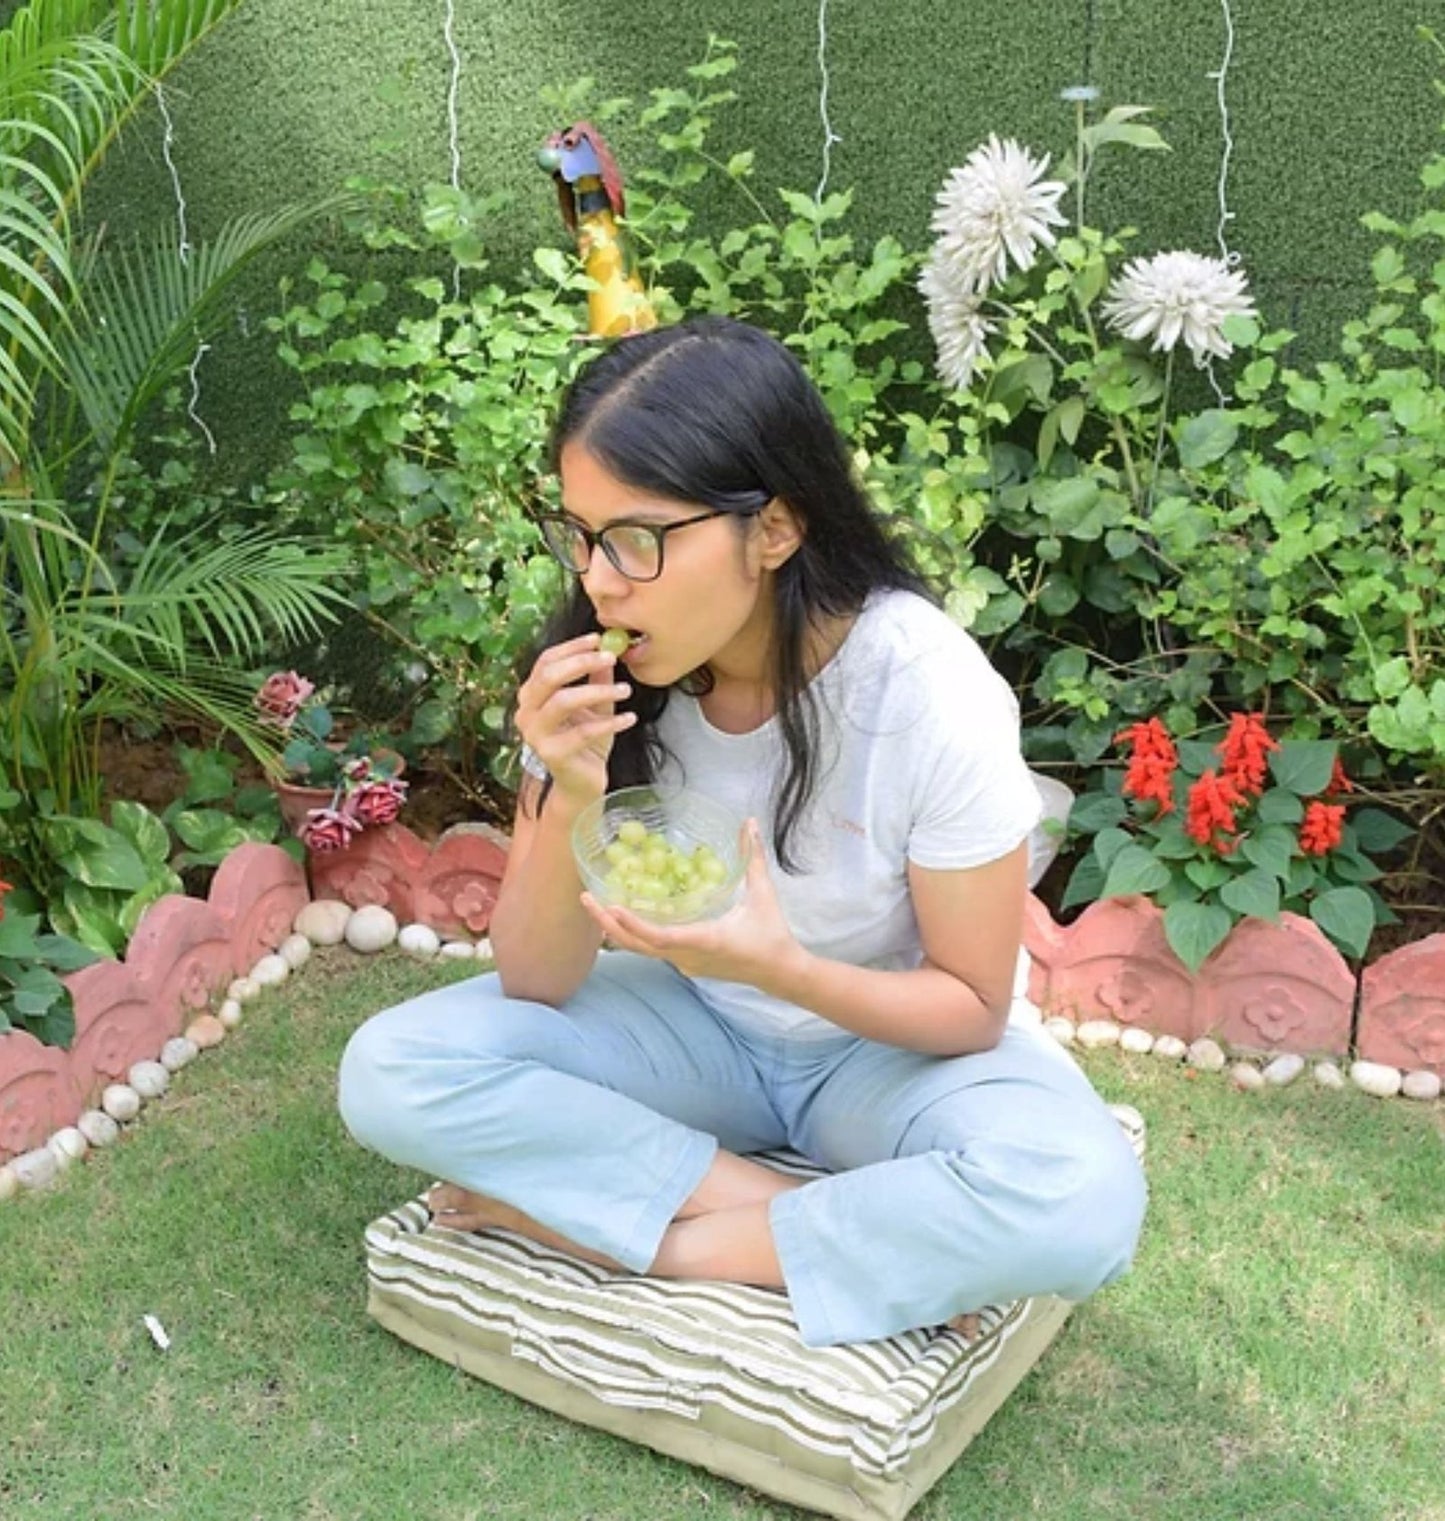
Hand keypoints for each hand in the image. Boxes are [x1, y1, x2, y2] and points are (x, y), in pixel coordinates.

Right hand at [514, 633, 634, 810]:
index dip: (572, 648)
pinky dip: (610, 723)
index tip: (598, 639)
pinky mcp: (552, 754)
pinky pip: (583, 732)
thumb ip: (598, 679)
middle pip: (548, 676)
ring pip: (563, 701)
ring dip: (597, 691)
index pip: (546, 661)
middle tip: (610, 658)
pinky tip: (630, 718)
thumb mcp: (595, 705)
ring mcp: (536, 735)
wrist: (582, 782)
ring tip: (626, 690)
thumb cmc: (585, 741)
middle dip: (581, 662)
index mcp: (531, 695)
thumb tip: (609, 650)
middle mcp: (526, 713)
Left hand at [581, 819, 806, 991]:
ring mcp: (684, 963)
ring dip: (616, 929)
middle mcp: (687, 956)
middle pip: (638, 945)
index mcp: (705, 940)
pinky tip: (621, 914)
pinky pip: (651, 950)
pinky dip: (633, 933)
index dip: (634, 924)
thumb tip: (750, 823)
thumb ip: (753, 858)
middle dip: (609, 923)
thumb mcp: (764, 895)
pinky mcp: (685, 963)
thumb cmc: (772, 935)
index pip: (660, 937)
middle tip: (586, 898)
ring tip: (595, 904)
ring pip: (641, 950)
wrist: (779, 973)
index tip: (612, 906)